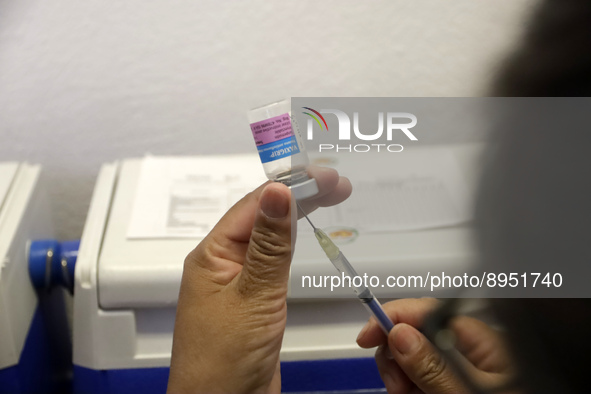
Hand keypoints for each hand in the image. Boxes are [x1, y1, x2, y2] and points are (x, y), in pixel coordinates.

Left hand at [167, 167, 350, 392]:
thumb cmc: (222, 363)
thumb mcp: (253, 297)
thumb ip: (269, 246)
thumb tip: (278, 193)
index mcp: (212, 256)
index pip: (255, 205)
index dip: (292, 186)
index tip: (325, 177)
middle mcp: (222, 264)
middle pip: (262, 216)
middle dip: (298, 196)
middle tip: (336, 184)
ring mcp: (238, 282)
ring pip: (268, 237)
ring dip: (295, 215)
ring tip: (325, 197)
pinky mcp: (253, 301)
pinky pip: (272, 262)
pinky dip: (291, 244)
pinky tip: (301, 234)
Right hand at [357, 298, 512, 393]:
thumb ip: (434, 368)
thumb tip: (401, 335)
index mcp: (480, 340)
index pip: (426, 309)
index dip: (391, 317)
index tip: (367, 336)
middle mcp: (468, 349)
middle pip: (413, 333)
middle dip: (395, 356)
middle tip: (397, 387)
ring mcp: (459, 366)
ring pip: (411, 356)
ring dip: (401, 377)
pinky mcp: (451, 382)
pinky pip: (419, 376)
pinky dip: (410, 388)